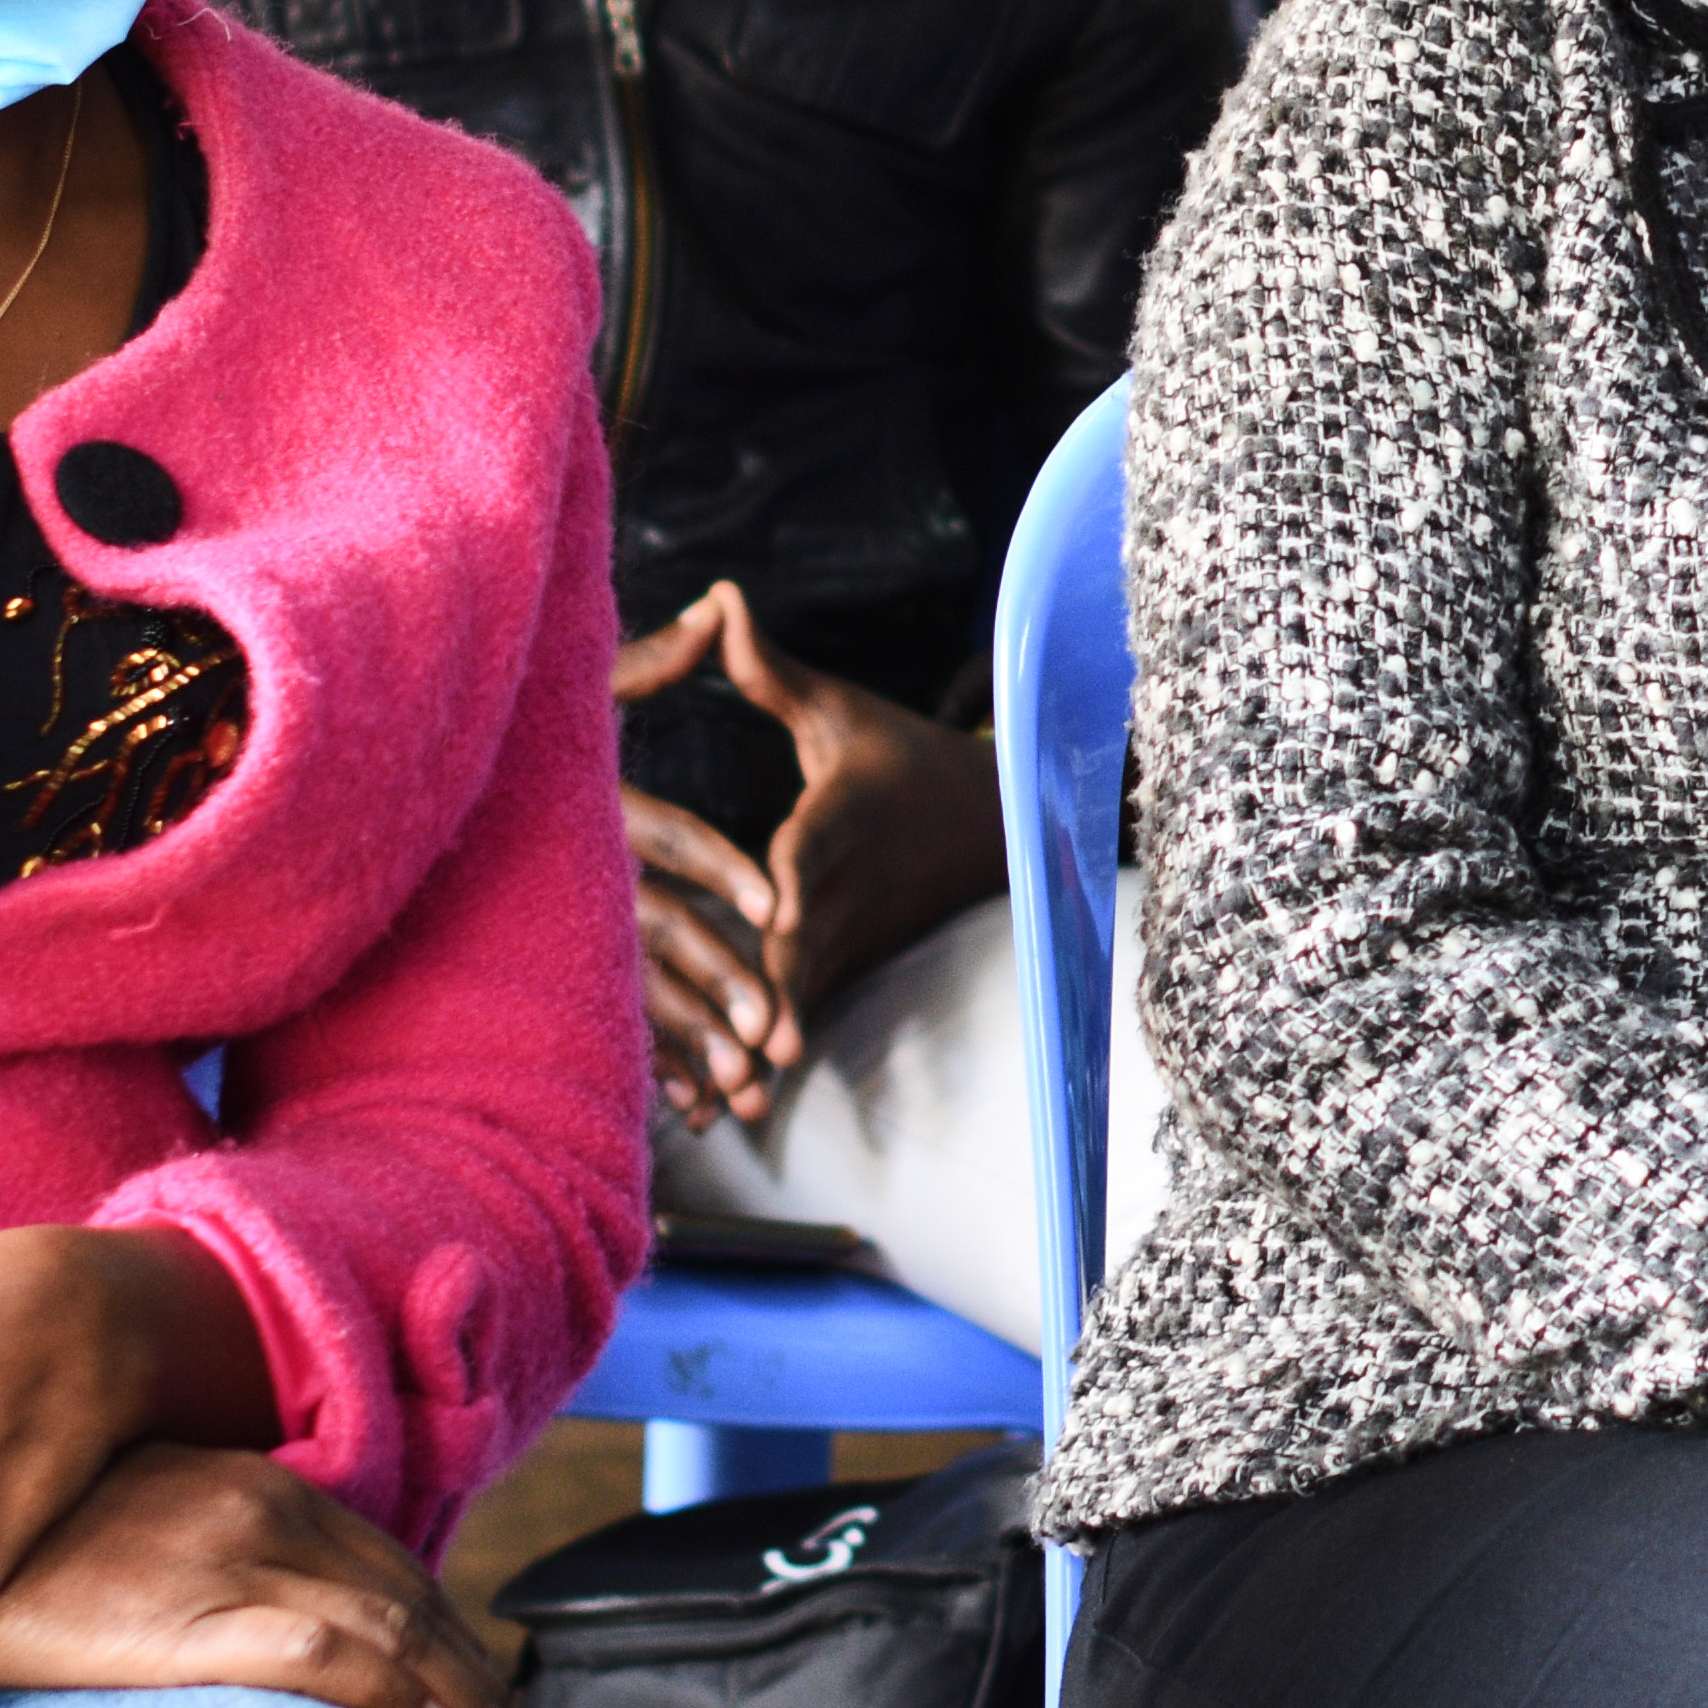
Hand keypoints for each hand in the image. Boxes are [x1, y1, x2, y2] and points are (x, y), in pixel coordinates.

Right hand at [0, 1442, 539, 1707]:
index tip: (489, 1700)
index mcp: (254, 1490)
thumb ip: (195, 1557)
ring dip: (462, 1703)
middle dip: (480, 1682)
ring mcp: (226, 1559)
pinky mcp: (179, 1615)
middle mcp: (261, 1513)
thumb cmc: (11, 1541)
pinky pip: (310, 1650)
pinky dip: (379, 1687)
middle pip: (412, 1602)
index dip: (456, 1638)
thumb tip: (244, 1625)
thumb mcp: (125, 1526)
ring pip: (388, 1628)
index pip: (392, 1568)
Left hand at [614, 586, 1005, 1128]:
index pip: (815, 845)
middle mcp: (850, 883)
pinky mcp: (846, 962)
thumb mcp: (837, 709)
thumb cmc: (895, 755)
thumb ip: (767, 667)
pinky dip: (769, 1059)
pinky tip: (725, 1111)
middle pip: (808, 938)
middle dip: (781, 990)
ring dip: (772, 1043)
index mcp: (843, 813)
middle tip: (761, 1044)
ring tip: (734, 1100)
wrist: (990, 823)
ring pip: (806, 991)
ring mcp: (852, 932)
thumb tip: (717, 596)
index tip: (777, 914)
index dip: (796, 879)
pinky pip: (802, 1012)